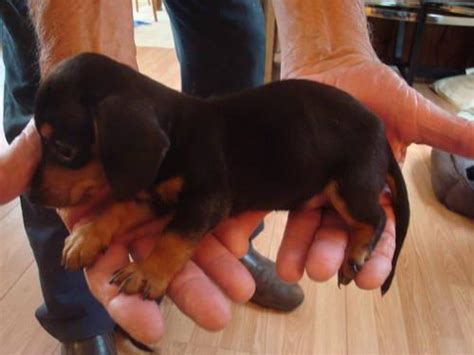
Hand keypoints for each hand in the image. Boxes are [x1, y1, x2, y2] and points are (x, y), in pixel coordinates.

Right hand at [0, 123, 259, 343]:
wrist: (105, 90)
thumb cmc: (70, 113)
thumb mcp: (44, 134)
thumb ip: (24, 162)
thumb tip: (1, 188)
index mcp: (95, 225)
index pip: (108, 273)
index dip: (125, 300)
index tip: (151, 327)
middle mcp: (132, 222)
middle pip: (159, 266)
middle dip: (187, 291)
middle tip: (216, 316)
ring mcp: (163, 205)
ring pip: (191, 243)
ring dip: (215, 268)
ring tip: (241, 288)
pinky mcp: (190, 186)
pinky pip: (210, 208)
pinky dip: (225, 225)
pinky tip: (242, 238)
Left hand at [273, 55, 473, 289]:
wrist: (331, 66)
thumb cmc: (375, 90)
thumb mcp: (413, 113)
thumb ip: (447, 135)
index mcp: (374, 187)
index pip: (379, 229)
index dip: (376, 255)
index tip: (367, 279)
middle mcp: (343, 192)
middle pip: (339, 231)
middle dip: (332, 253)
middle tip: (321, 272)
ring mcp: (312, 184)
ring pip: (306, 223)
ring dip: (300, 247)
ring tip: (291, 268)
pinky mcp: (284, 172)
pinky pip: (270, 199)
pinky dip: (260, 220)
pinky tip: (250, 240)